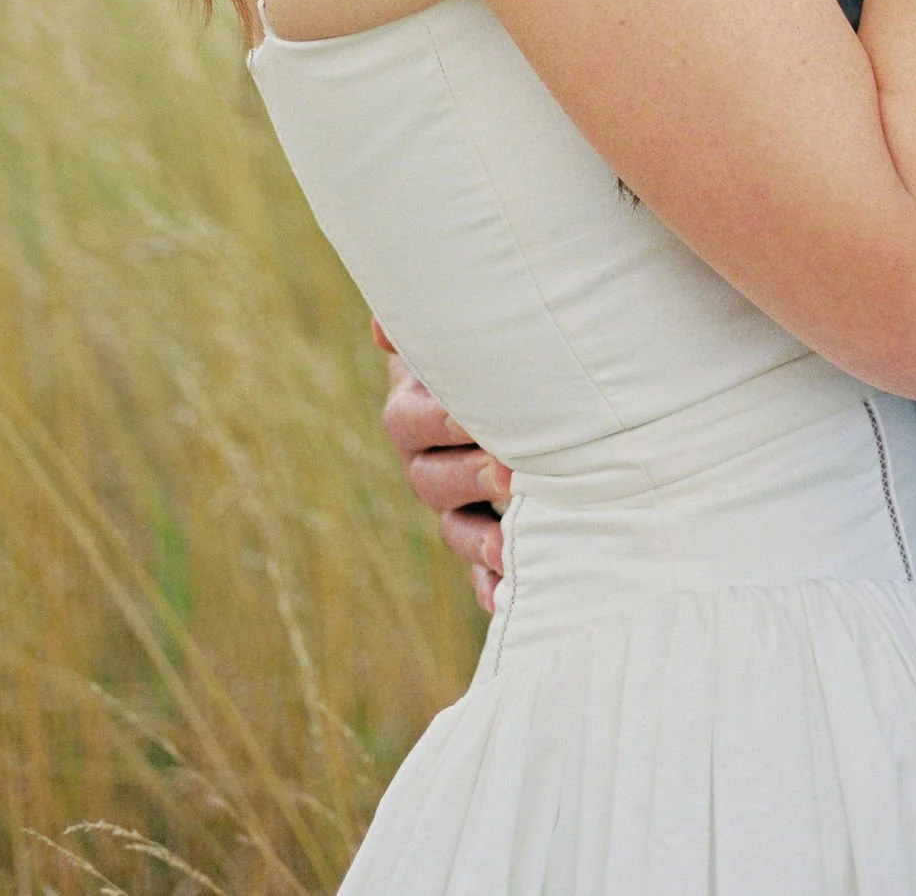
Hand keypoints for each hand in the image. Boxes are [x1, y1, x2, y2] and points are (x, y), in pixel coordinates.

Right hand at [380, 332, 508, 614]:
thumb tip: (385, 326)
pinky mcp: (485, 535)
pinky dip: (490, 585)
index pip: (410, 419)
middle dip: (468, 477)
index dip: (439, 420)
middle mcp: (429, 458)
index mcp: (418, 405)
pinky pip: (479, 571)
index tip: (474, 416)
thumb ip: (428, 320)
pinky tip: (506, 596)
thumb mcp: (466, 321)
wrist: (530, 374)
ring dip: (479, 539)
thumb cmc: (499, 337)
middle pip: (430, 479)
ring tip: (510, 543)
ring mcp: (455, 501)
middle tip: (511, 471)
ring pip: (452, 528)